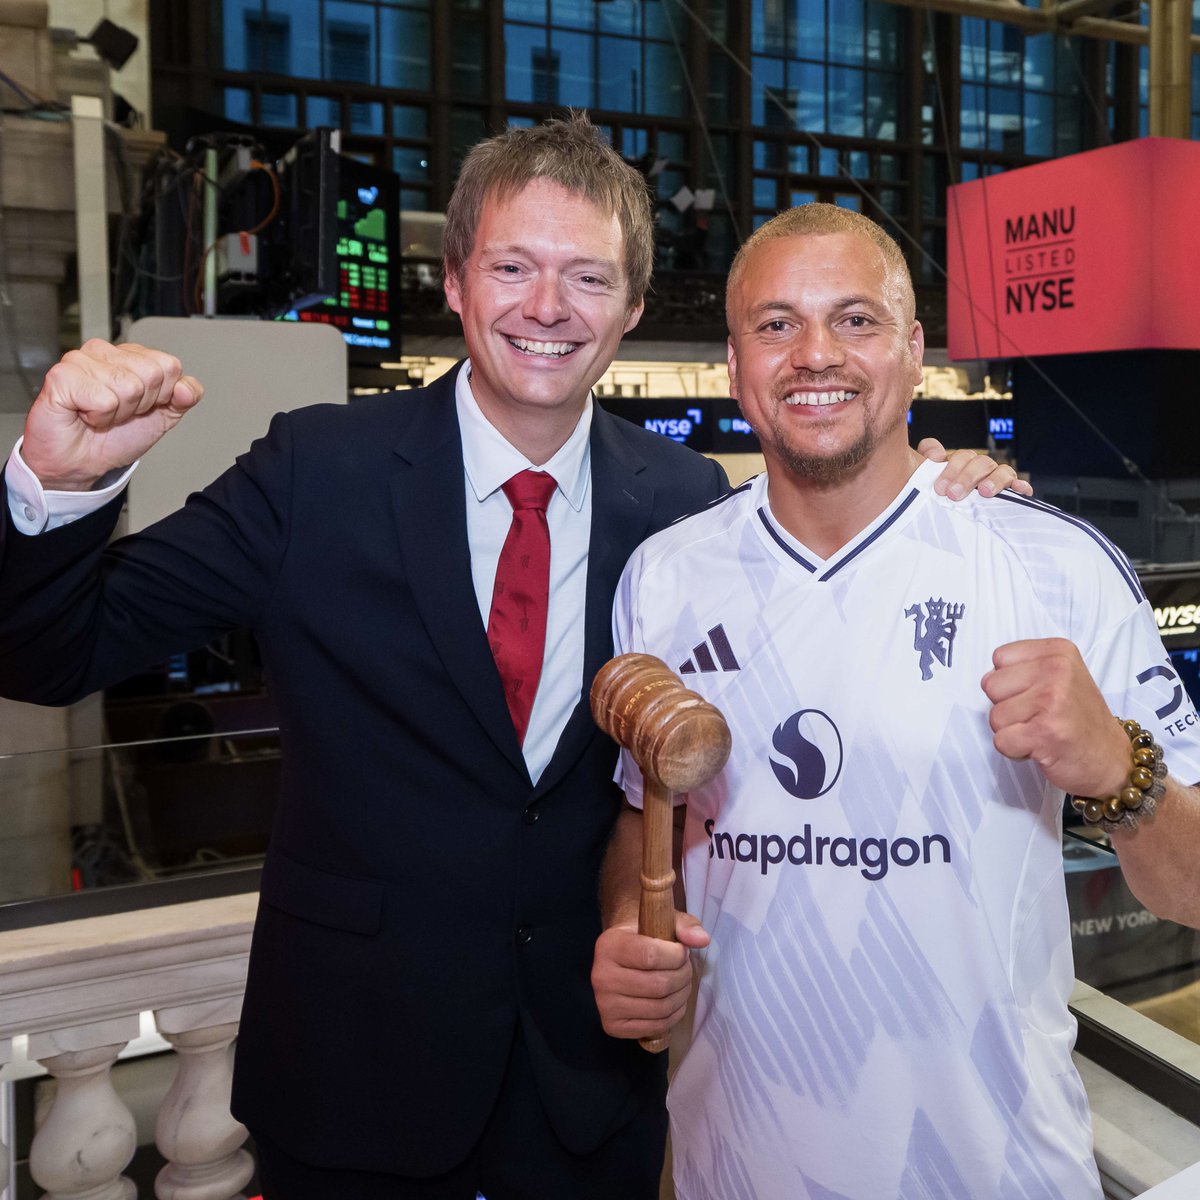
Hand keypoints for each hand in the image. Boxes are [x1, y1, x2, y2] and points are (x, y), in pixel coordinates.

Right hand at [22, 339, 202, 490]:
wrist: (81, 462)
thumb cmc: (114, 437)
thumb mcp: (162, 417)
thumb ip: (184, 399)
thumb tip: (187, 388)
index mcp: (130, 355)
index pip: (169, 366)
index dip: (161, 396)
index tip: (141, 407)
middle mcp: (105, 352)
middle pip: (152, 374)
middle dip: (140, 405)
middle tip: (118, 412)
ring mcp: (81, 360)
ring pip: (129, 387)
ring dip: (118, 413)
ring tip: (100, 414)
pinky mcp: (62, 376)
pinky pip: (105, 399)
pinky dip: (99, 417)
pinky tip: (85, 415)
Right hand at [591, 912, 709, 1041]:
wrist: (619, 957)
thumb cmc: (643, 936)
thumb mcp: (662, 921)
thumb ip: (685, 925)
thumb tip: (702, 939)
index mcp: (609, 945)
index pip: (650, 956)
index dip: (676, 955)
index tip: (682, 951)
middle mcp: (601, 976)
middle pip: (658, 985)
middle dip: (682, 976)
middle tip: (686, 968)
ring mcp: (605, 1005)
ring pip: (660, 1008)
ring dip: (681, 995)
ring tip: (682, 983)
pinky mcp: (612, 1026)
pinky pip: (655, 1026)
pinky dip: (674, 1015)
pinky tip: (674, 1000)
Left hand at [918, 438, 1031, 500]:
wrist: (952, 527)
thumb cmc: (940, 498)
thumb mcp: (926, 479)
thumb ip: (925, 461)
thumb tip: (936, 455)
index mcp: (963, 465)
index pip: (961, 457)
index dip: (951, 468)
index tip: (939, 488)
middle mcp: (981, 470)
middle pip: (980, 463)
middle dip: (967, 477)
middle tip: (954, 494)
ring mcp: (998, 480)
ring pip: (1002, 471)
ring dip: (994, 480)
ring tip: (984, 491)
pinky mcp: (1013, 493)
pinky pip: (1020, 485)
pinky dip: (1021, 486)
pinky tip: (1020, 489)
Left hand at [983, 638, 1129, 798]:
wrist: (1111, 759)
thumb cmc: (1078, 718)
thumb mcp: (1061, 676)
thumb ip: (1024, 668)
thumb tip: (987, 678)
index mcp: (1058, 652)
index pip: (1000, 658)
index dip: (1009, 681)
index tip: (1035, 694)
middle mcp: (1057, 670)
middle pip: (991, 685)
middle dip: (1007, 706)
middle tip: (1037, 716)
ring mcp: (1052, 701)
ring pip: (994, 716)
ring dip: (1011, 731)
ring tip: (1040, 731)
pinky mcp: (1045, 733)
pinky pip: (1001, 741)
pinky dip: (1015, 750)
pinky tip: (1040, 747)